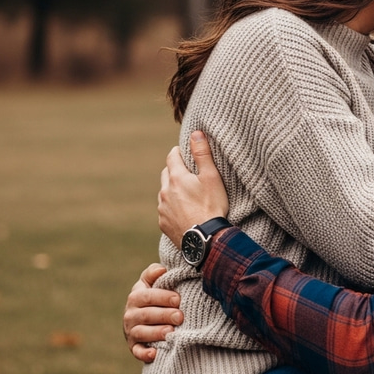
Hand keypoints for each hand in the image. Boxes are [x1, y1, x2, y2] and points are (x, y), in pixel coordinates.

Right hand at [123, 263, 183, 362]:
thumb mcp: (151, 282)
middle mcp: (130, 314)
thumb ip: (154, 273)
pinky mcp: (134, 346)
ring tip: (171, 332)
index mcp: (136, 296)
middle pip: (146, 315)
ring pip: (141, 333)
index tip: (178, 299)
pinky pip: (137, 351)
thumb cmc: (155, 296)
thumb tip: (162, 269)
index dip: (162, 297)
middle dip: (164, 315)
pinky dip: (144, 354)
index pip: (146, 296)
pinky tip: (155, 354)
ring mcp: (131, 331)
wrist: (148, 316)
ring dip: (156, 333)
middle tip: (180, 316)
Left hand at [158, 131, 228, 246]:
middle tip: (189, 174)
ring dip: (173, 190)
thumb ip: (202, 154)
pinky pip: (165, 210)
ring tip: (188, 195)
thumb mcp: (211, 177)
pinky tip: (184, 212)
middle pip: (166, 174)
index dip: (180, 152)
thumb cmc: (212, 206)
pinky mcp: (163, 224)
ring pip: (164, 193)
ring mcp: (162, 209)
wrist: (206, 240)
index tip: (187, 153)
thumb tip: (195, 133)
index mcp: (176, 178)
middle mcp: (164, 192)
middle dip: (175, 170)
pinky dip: (172, 207)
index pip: (172, 156)